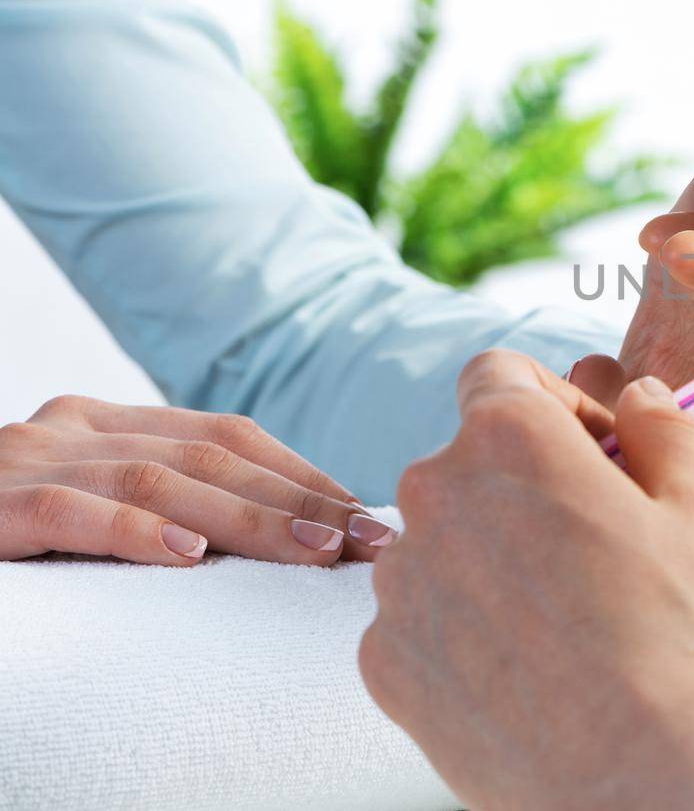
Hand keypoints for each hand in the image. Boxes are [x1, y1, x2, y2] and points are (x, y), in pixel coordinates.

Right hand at [0, 396, 393, 564]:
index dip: (305, 474)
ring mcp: (25, 460)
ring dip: (246, 518)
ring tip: (312, 551)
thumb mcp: (95, 504)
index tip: (369, 519)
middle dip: (299, 499)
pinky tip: (189, 560)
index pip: (231, 437)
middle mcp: (72, 425)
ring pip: (157, 481)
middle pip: (210, 455)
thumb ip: (168, 505)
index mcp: (109, 421)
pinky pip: (69, 514)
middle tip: (368, 543)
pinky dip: (134, 534)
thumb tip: (289, 536)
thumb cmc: (11, 528)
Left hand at [360, 351, 693, 810]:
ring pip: (444, 540)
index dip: (555, 406)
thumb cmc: (679, 640)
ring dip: (493, 556)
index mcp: (509, 440)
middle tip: (596, 545)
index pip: (498, 375)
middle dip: (526, 485)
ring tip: (566, 619)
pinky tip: (527, 667)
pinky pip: (422, 616)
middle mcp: (434, 495)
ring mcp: (400, 583)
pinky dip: (464, 628)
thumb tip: (635, 397)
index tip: (598, 456)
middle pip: (470, 461)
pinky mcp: (382, 659)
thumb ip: (663, 427)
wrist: (634, 783)